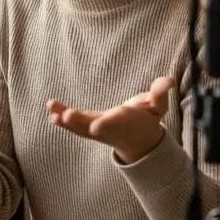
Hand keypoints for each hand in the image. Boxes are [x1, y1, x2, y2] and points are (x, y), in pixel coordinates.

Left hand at [47, 77, 175, 163]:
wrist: (139, 140)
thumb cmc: (147, 118)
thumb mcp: (158, 105)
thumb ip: (160, 92)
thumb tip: (168, 80)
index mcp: (126, 121)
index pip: (116, 122)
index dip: (106, 123)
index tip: (96, 125)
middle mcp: (109, 128)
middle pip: (93, 127)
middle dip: (80, 122)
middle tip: (67, 116)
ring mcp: (97, 130)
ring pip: (79, 128)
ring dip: (65, 121)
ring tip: (53, 113)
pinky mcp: (88, 128)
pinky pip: (74, 126)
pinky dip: (62, 120)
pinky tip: (51, 112)